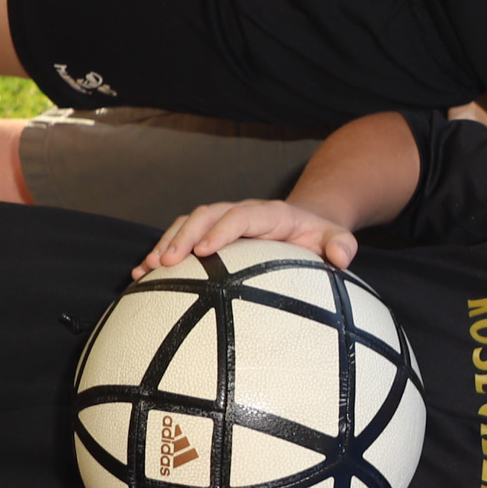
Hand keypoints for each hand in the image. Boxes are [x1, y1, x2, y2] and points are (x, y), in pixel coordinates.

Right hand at [135, 199, 357, 277]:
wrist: (305, 222)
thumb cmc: (319, 235)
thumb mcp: (336, 237)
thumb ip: (342, 243)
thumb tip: (343, 255)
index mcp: (269, 214)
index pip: (241, 216)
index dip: (222, 231)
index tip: (205, 251)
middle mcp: (240, 212)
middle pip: (206, 215)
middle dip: (184, 236)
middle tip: (167, 261)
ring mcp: (221, 221)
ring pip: (187, 224)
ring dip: (166, 244)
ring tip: (146, 269)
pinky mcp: (209, 233)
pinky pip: (181, 237)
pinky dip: (162, 252)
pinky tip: (143, 275)